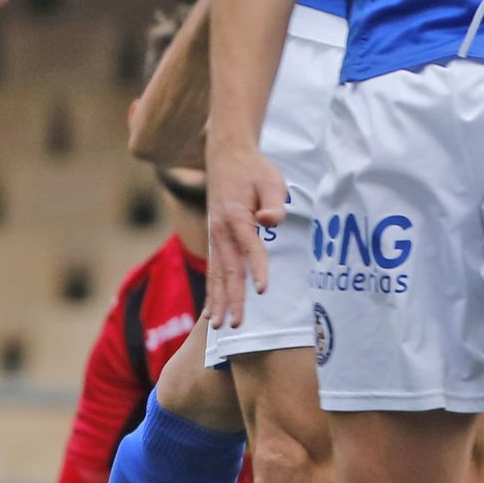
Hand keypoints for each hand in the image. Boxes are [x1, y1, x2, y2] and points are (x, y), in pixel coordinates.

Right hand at [206, 145, 288, 328]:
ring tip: (217, 326)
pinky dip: (211, 290)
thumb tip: (270, 220)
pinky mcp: (214, 238)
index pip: (250, 247)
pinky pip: (212, 269)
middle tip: (235, 325)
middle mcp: (220, 230)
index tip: (264, 290)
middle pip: (228, 269)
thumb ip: (273, 202)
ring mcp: (214, 235)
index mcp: (236, 216)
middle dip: (232, 298)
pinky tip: (210, 309)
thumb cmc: (254, 170)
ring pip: (216, 273)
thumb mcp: (271, 180)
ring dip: (217, 300)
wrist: (227, 157)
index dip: (258, 269)